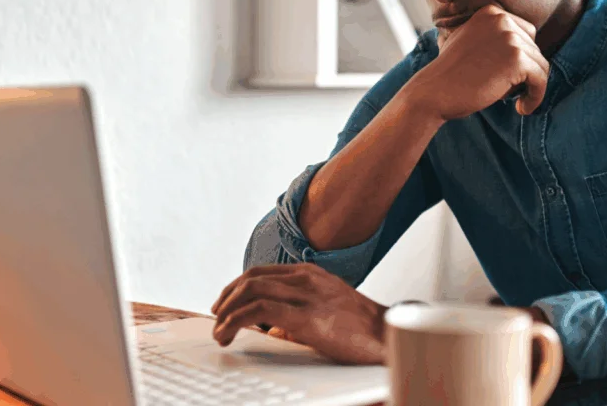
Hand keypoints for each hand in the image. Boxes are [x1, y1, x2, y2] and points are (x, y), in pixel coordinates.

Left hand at [210, 264, 387, 364]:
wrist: (389, 335)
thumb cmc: (362, 328)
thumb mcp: (327, 310)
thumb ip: (299, 314)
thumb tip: (275, 329)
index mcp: (311, 274)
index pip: (263, 271)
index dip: (237, 286)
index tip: (225, 303)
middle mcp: (306, 278)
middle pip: (252, 278)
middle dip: (227, 297)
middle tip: (217, 316)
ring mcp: (306, 295)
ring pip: (251, 291)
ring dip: (227, 311)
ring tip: (219, 330)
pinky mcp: (306, 317)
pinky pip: (259, 312)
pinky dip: (236, 321)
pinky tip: (229, 333)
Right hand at [408, 5, 549, 119]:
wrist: (434, 92)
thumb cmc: (449, 76)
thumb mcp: (469, 44)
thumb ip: (493, 39)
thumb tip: (526, 51)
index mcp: (490, 13)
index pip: (525, 33)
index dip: (522, 58)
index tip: (512, 78)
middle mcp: (501, 19)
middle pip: (534, 49)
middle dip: (526, 72)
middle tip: (509, 92)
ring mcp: (510, 37)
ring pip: (540, 65)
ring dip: (532, 86)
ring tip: (517, 102)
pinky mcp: (517, 59)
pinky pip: (541, 79)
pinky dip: (536, 96)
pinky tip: (521, 108)